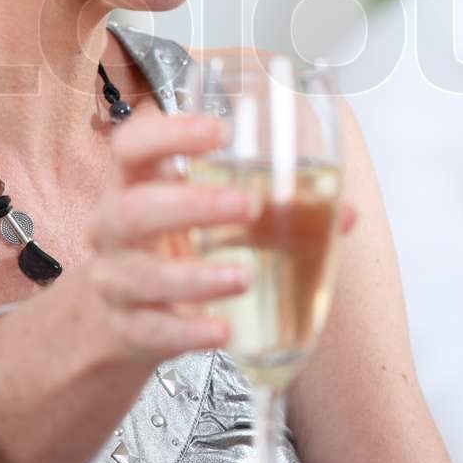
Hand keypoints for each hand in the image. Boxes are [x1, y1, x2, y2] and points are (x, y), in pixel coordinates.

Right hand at [75, 110, 354, 366]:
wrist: (117, 318)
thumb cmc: (173, 245)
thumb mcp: (207, 216)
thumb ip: (274, 207)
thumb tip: (346, 214)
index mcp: (137, 184)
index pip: (132, 145)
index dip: (170, 133)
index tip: (219, 131)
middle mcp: (115, 228)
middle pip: (135, 209)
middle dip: (191, 205)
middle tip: (247, 206)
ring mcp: (115, 279)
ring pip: (143, 275)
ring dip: (196, 277)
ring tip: (243, 277)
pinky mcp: (124, 329)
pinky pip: (150, 330)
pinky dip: (187, 331)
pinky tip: (222, 330)